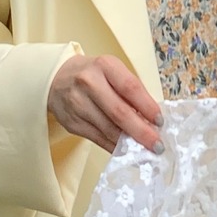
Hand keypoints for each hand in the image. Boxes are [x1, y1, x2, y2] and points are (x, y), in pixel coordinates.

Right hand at [48, 54, 162, 153]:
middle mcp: (89, 83)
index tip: (160, 121)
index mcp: (105, 66)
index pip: (130, 88)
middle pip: (119, 112)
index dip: (147, 107)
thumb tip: (151, 120)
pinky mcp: (72, 123)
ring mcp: (78, 104)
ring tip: (145, 149)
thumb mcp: (112, 72)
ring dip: (130, 143)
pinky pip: (98, 139)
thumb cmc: (92, 75)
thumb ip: (131, 92)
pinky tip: (126, 150)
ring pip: (109, 130)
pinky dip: (115, 147)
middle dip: (141, 132)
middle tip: (157, 145)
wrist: (56, 79)